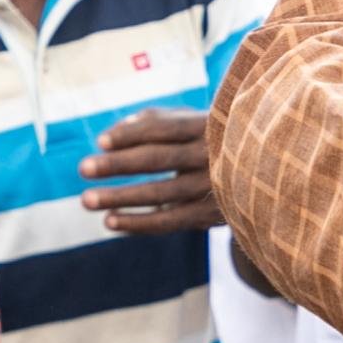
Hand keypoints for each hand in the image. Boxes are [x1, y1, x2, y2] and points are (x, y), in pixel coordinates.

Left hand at [84, 107, 219, 233]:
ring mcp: (212, 186)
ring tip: (87, 200)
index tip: (100, 142)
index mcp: (205, 125)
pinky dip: (138, 223)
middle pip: (158, 159)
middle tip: (83, 169)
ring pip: (160, 193)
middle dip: (118, 164)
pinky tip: (110, 221)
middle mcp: (210, 154)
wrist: (259, 171)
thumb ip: (153, 119)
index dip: (131, 135)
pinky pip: (170, 221)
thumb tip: (112, 133)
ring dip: (121, 197)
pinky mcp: (210, 214)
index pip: (163, 128)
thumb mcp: (190, 120)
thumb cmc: (210, 138)